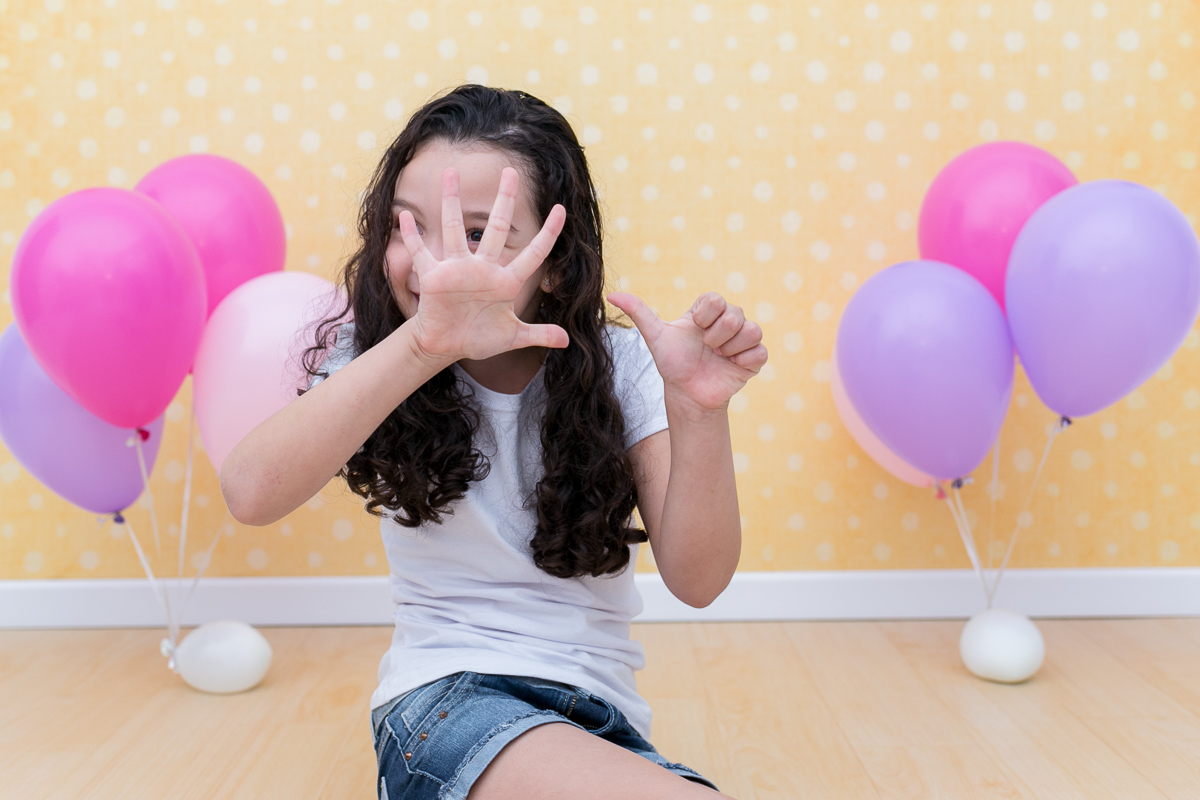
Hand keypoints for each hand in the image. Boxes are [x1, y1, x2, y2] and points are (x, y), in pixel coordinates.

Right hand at [398, 167, 568, 364]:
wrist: (446, 345)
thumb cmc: (478, 337)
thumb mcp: (512, 337)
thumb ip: (538, 334)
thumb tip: (566, 341)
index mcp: (505, 281)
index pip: (533, 253)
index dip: (548, 233)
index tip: (561, 209)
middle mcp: (482, 269)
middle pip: (494, 227)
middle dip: (503, 200)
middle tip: (510, 171)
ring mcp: (457, 270)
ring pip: (454, 229)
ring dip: (450, 201)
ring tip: (450, 172)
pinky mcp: (434, 277)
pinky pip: (421, 253)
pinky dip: (412, 236)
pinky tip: (404, 215)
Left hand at [607, 292, 766, 410]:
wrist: (687, 393)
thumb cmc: (673, 362)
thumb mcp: (656, 337)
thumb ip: (638, 312)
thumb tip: (611, 294)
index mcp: (709, 310)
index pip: (715, 299)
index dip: (704, 318)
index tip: (694, 330)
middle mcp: (730, 320)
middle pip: (734, 315)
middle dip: (715, 336)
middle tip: (706, 348)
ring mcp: (744, 339)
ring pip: (751, 330)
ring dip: (729, 348)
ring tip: (718, 357)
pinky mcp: (754, 359)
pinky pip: (760, 352)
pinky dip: (743, 360)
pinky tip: (730, 366)